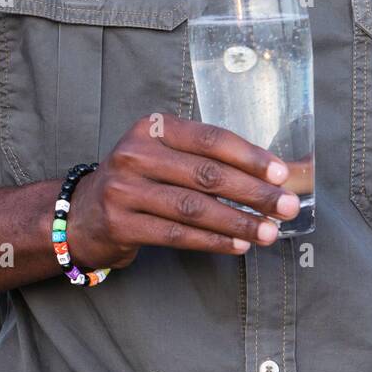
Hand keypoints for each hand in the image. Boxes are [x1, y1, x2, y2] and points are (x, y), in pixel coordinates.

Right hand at [65, 115, 300, 271]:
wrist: (84, 214)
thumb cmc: (142, 180)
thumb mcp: (168, 156)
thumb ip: (214, 159)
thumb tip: (281, 172)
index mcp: (153, 127)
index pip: (210, 139)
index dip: (249, 156)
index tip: (282, 174)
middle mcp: (135, 153)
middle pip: (206, 174)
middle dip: (253, 192)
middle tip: (287, 206)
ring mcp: (124, 189)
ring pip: (194, 208)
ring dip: (238, 221)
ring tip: (270, 232)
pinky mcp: (121, 224)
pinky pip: (178, 235)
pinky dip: (214, 241)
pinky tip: (239, 245)